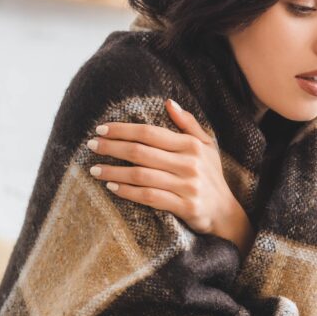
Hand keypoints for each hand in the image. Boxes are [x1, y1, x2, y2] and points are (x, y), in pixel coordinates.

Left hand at [86, 99, 252, 252]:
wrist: (225, 212)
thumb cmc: (210, 175)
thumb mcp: (206, 146)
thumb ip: (188, 124)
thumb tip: (168, 102)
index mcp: (191, 145)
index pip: (150, 133)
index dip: (123, 130)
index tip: (101, 129)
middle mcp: (189, 164)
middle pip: (141, 152)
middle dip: (112, 148)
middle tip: (91, 145)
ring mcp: (187, 186)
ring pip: (142, 176)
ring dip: (114, 172)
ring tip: (94, 170)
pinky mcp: (185, 207)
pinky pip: (150, 197)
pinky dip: (128, 192)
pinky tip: (112, 188)